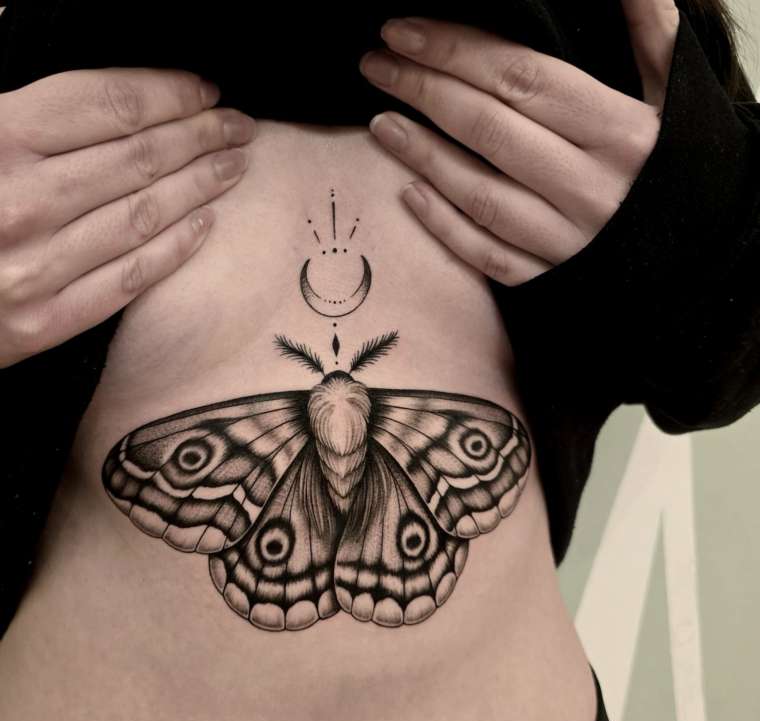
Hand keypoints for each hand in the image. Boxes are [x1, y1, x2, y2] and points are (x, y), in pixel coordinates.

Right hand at [0, 68, 256, 367]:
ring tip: (233, 167)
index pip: (108, 104)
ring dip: (199, 186)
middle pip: (138, 158)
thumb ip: (19, 112)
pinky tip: (204, 226)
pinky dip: (173, 249)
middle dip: (200, 135)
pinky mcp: (43, 323)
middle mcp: (22, 201)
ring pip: (142, 216)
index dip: (167, 93)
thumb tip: (93, 95)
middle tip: (240, 125)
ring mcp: (35, 267)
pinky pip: (127, 280)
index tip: (205, 90)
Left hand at [359, 1, 679, 286]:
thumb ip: (652, 35)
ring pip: (480, 193)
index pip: (520, 78)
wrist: (706, 266)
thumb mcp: (677, 100)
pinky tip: (409, 193)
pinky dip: (445, 226)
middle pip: (488, 127)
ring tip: (380, 121)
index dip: (456, 51)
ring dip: (422, 154)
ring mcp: (566, 240)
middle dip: (424, 89)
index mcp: (619, 132)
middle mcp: (588, 186)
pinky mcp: (553, 281)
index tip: (405, 31)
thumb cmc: (685, 175)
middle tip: (377, 65)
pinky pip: (489, 255)